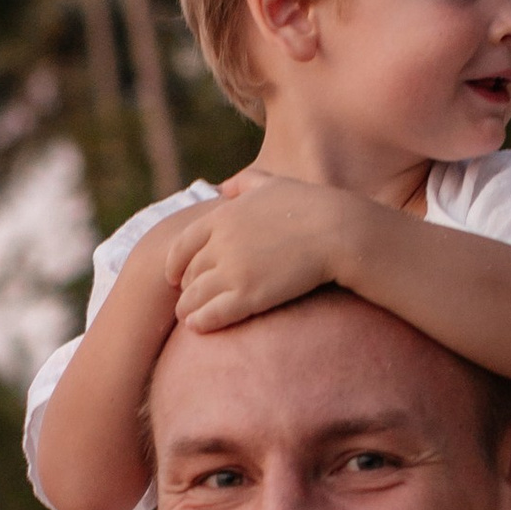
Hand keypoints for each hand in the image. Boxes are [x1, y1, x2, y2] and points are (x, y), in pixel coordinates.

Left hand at [171, 178, 364, 332]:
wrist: (337, 231)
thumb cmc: (311, 205)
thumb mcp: (272, 183)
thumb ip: (245, 182)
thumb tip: (225, 186)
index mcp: (222, 217)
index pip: (182, 244)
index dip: (175, 264)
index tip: (174, 276)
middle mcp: (221, 243)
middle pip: (189, 273)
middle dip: (186, 288)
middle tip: (188, 300)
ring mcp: (233, 270)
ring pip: (195, 296)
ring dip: (188, 309)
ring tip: (189, 318)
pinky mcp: (248, 295)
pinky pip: (213, 314)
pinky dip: (201, 322)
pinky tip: (199, 327)